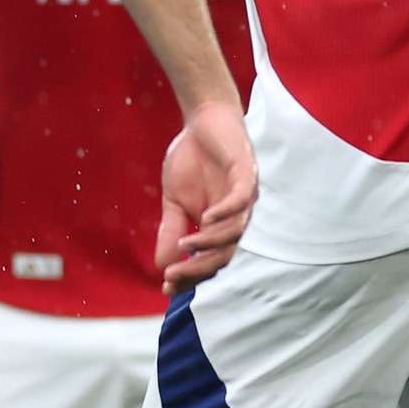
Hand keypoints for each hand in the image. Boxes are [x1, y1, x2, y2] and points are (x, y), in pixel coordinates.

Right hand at [156, 97, 257, 286]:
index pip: (211, 261)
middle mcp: (237, 217)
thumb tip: (161, 266)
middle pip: (226, 254)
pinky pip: (243, 198)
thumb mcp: (174, 201)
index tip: (166, 287)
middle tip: (173, 275)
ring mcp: (245, 196)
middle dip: (199, 267)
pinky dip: (227, 211)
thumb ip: (171, 231)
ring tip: (185, 244)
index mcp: (221, 226)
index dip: (190, 275)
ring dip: (210, 242)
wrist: (203, 120)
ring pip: (236, 231)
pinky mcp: (247, 172)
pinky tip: (207, 218)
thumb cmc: (191, 161)